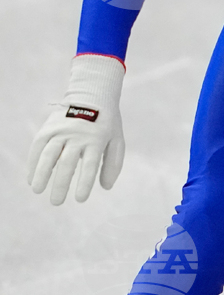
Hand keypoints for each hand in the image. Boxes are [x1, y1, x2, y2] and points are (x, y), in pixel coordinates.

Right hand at [28, 54, 125, 204]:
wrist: (92, 95)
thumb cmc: (106, 124)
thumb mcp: (117, 140)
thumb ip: (113, 164)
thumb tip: (106, 187)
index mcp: (97, 139)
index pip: (90, 165)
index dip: (84, 183)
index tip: (80, 199)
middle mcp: (78, 135)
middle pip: (67, 163)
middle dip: (60, 184)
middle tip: (56, 202)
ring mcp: (62, 130)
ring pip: (48, 155)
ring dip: (42, 174)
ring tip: (38, 191)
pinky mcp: (48, 127)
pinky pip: (38, 147)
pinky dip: (33, 163)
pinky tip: (32, 178)